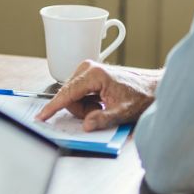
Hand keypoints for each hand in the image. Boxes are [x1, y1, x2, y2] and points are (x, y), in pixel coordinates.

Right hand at [35, 60, 160, 130]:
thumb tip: (87, 125)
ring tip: (102, 107)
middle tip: (99, 112)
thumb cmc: (140, 96)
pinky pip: (77, 93)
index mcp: (94, 75)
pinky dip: (86, 102)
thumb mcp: (123, 112)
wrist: (152, 87)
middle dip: (80, 110)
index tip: (42, 116)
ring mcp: (87, 70)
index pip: (67, 94)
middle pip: (68, 96)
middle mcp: (88, 68)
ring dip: (84, 107)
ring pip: (72, 96)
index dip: (53, 107)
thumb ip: (103, 119)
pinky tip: (100, 102)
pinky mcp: (89, 73)